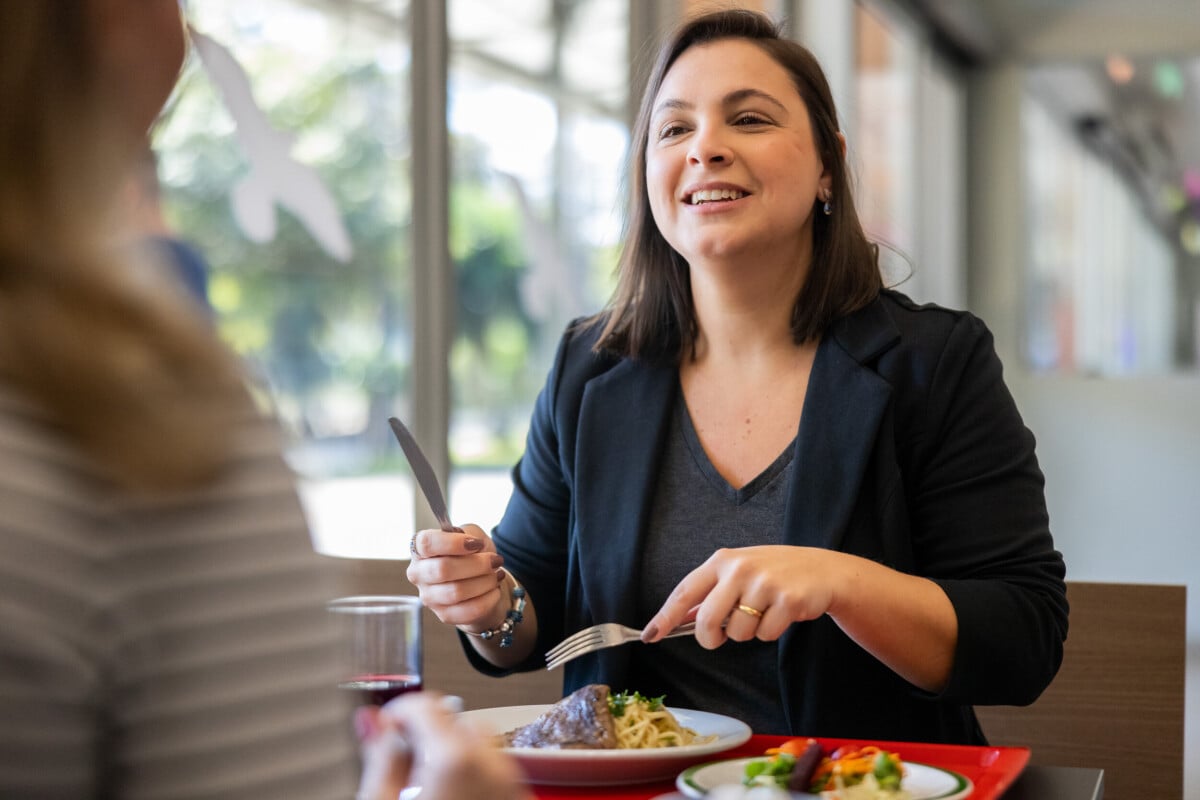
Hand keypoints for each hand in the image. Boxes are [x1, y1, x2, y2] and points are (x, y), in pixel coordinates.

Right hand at [356, 692, 531, 799]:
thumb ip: (379, 756)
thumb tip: (370, 718)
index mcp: (455, 758)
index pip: (425, 704)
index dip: (397, 712)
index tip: (384, 729)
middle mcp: (492, 765)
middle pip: (457, 721)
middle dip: (428, 734)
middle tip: (402, 766)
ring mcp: (511, 785)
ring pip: (481, 745)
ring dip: (452, 754)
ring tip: (425, 788)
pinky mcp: (518, 798)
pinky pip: (497, 771)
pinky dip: (474, 774)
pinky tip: (451, 796)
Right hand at [406, 523, 508, 631]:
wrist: (481, 582)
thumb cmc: (472, 555)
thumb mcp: (471, 534)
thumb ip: (469, 533)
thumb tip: (471, 542)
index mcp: (419, 549)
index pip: (426, 544)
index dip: (453, 543)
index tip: (476, 544)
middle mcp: (419, 574)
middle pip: (443, 569)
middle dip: (477, 564)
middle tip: (496, 560)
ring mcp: (429, 597)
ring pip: (457, 591)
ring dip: (485, 581)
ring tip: (496, 575)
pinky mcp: (444, 615)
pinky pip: (469, 610)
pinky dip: (489, 598)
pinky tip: (495, 590)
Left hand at [640, 545, 842, 647]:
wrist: (822, 570)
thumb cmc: (774, 573)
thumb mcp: (739, 573)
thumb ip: (711, 593)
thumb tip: (681, 617)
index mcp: (722, 560)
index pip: (685, 591)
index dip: (665, 616)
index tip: (650, 635)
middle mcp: (740, 568)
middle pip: (708, 621)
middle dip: (711, 639)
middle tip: (719, 639)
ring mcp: (764, 583)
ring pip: (738, 633)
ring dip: (748, 633)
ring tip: (764, 612)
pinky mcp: (787, 600)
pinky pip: (765, 635)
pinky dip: (771, 633)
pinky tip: (781, 614)